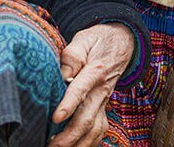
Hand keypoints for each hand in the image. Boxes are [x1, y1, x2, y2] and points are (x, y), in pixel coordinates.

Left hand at [50, 23, 134, 146]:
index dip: (68, 105)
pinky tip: (74, 146)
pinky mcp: (104, 107)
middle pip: (88, 118)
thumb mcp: (84, 38)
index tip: (55, 117)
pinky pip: (100, 131)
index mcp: (95, 71)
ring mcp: (104, 101)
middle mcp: (101, 90)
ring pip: (95, 130)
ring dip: (78, 143)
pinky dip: (89, 143)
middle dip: (69, 136)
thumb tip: (62, 72)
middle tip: (51, 145)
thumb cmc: (98, 40)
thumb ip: (73, 54)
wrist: (122, 43)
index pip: (81, 90)